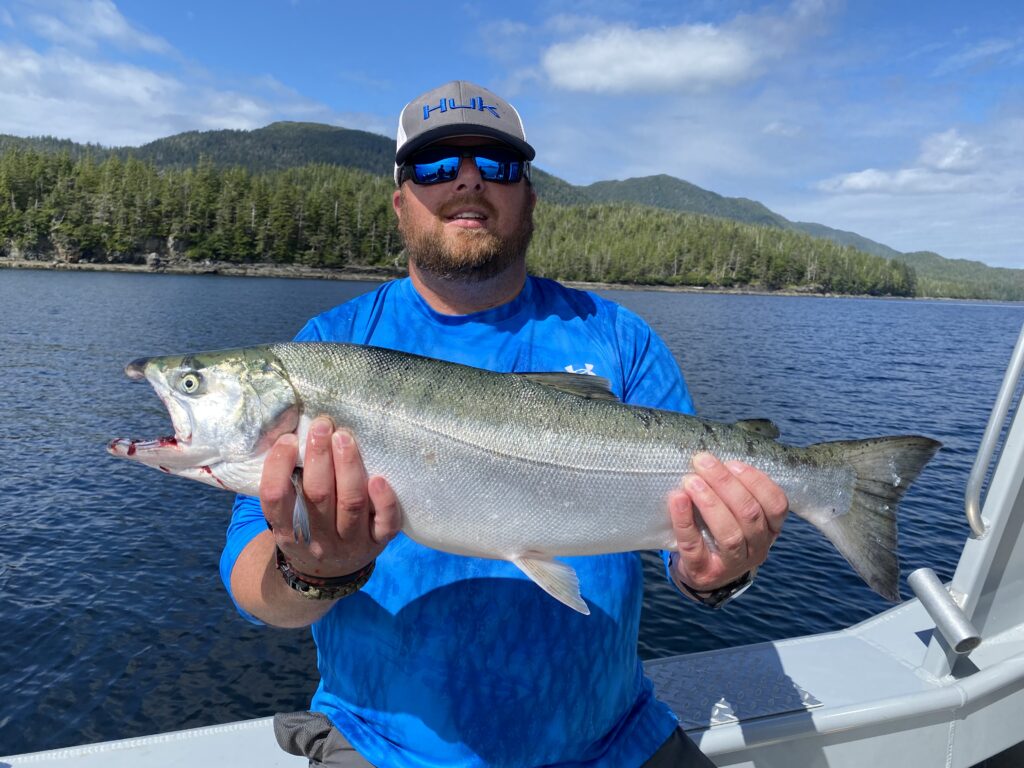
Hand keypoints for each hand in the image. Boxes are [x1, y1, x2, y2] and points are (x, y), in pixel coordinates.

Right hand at [259, 416, 400, 579]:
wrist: (330, 573)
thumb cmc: (307, 527)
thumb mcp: (289, 516)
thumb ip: (287, 483)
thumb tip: (291, 431)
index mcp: (288, 532)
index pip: (276, 499)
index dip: (278, 467)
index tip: (288, 439)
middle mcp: (319, 540)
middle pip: (318, 496)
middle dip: (320, 456)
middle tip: (322, 426)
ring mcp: (351, 543)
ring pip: (352, 504)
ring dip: (349, 467)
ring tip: (344, 438)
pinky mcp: (379, 542)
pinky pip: (385, 524)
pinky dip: (384, 501)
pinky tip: (379, 478)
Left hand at [669, 452, 787, 591]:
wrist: (703, 573)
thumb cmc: (719, 532)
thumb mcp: (736, 514)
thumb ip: (734, 491)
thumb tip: (713, 458)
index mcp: (770, 530)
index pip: (776, 505)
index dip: (756, 481)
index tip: (732, 462)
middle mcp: (757, 549)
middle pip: (750, 514)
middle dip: (726, 484)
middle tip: (703, 462)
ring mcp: (732, 564)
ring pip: (729, 533)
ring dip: (710, 502)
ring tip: (691, 481)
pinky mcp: (704, 572)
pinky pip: (695, 545)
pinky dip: (684, 520)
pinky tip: (677, 499)